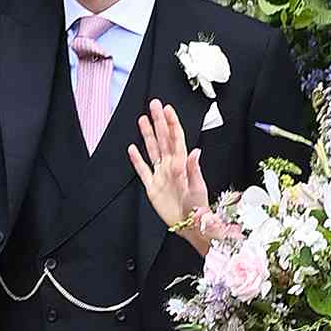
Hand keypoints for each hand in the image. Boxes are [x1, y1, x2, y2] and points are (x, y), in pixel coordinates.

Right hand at [128, 99, 208, 240]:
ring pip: (152, 150)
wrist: (189, 225)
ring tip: (142, 119)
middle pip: (162, 139)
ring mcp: (161, 175)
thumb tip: (195, 150)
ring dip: (148, 135)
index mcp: (182, 164)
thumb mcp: (198, 188)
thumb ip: (194, 169)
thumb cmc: (198, 207)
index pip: (176, 139)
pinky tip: (132, 149)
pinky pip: (143, 170)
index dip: (171, 123)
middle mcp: (170, 166)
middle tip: (154, 104)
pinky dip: (137, 160)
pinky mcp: (152, 187)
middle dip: (158, 121)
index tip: (167, 109)